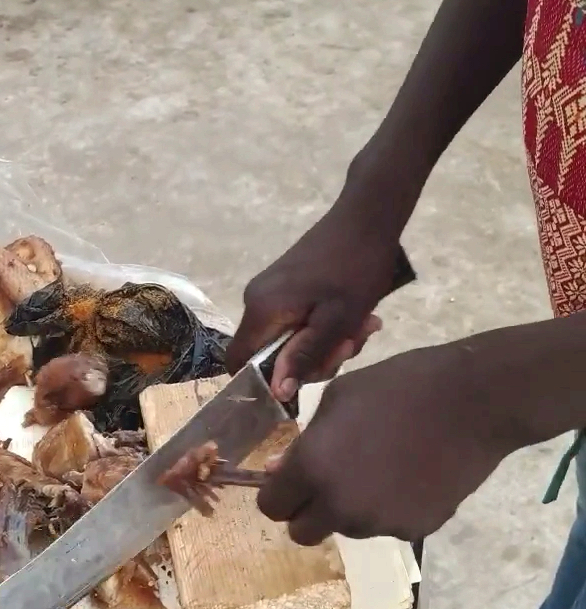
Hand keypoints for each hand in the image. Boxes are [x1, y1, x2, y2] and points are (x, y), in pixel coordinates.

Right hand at [226, 189, 404, 400]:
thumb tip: (278, 392)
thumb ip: (305, 356)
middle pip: (270, 354)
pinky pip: (298, 320)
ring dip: (326, 343)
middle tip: (351, 345)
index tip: (301, 384)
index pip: (238, 362)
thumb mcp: (337, 321)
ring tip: (362, 327)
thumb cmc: (356, 268)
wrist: (368, 216)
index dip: (263, 382)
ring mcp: (271, 291)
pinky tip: (356, 317)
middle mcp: (256, 301)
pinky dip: (325, 326)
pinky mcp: (287, 286)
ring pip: (290, 338)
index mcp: (261, 309)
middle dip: (312, 359)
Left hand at [258, 341, 514, 543]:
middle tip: (331, 482)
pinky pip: (387, 527)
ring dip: (351, 508)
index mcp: (312, 468)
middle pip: (302, 532)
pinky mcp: (414, 530)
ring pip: (347, 529)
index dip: (279, 493)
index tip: (293, 481)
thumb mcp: (339, 398)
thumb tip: (275, 471)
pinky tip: (412, 476)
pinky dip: (391, 509)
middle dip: (309, 511)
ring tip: (382, 467)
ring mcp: (378, 523)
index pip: (271, 507)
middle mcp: (339, 505)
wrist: (475, 400)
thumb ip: (303, 441)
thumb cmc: (400, 385)